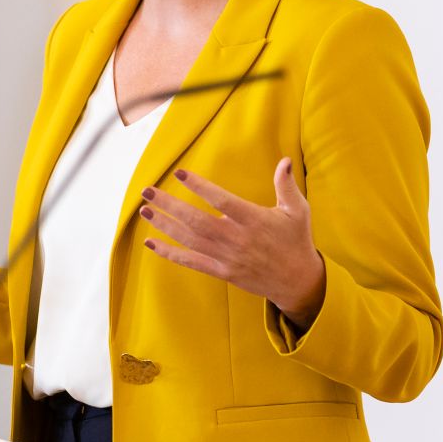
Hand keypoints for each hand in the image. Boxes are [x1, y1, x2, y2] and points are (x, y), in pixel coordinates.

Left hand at [139, 158, 325, 328]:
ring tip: (145, 210)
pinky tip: (152, 243)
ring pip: (189, 240)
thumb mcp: (298, 210)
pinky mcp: (222, 272)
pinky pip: (191, 262)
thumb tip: (284, 160)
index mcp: (254, 220)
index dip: (200, 187)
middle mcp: (237, 239)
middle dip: (169, 205)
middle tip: (148, 191)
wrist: (297, 281)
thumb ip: (286, 185)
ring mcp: (227, 257)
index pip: (221, 201)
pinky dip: (170, 253)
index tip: (180, 174)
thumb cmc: (297, 241)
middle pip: (196, 221)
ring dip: (164, 225)